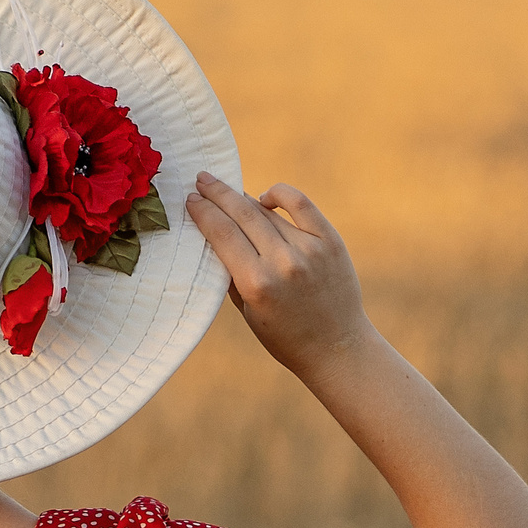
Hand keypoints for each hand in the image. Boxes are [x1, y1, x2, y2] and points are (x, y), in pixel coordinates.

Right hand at [184, 173, 373, 377]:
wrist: (336, 348)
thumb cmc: (285, 336)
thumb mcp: (247, 312)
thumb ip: (229, 273)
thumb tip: (212, 232)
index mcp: (256, 284)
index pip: (221, 234)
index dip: (203, 212)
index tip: (191, 199)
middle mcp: (282, 263)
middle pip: (241, 213)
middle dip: (217, 194)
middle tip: (202, 179)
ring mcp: (309, 250)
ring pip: (267, 212)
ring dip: (244, 199)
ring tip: (228, 193)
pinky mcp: (330, 242)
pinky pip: (300, 204)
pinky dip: (280, 194)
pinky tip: (267, 197)